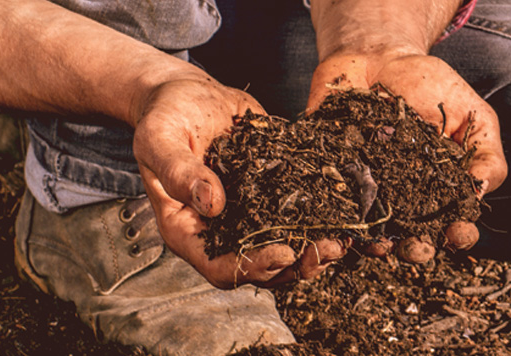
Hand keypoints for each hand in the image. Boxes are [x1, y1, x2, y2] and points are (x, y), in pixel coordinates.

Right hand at [134, 79, 346, 287]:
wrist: (188, 94)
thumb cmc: (165, 118)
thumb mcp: (160, 139)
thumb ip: (179, 171)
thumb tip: (212, 204)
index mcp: (187, 229)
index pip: (220, 267)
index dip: (253, 266)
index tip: (284, 252)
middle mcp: (221, 231)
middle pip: (261, 269)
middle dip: (297, 265)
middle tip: (329, 249)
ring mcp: (249, 216)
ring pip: (286, 250)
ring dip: (315, 251)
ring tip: (343, 240)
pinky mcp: (273, 195)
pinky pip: (299, 216)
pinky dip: (324, 220)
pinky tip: (350, 212)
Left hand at [308, 52, 508, 261]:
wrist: (377, 56)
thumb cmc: (431, 86)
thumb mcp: (472, 114)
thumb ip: (485, 153)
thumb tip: (481, 192)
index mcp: (443, 190)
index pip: (455, 222)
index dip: (459, 234)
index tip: (459, 234)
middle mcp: (406, 198)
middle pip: (413, 237)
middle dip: (417, 249)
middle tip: (417, 248)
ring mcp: (368, 191)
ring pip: (372, 231)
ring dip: (376, 244)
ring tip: (379, 244)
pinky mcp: (334, 178)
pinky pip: (332, 204)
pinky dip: (334, 216)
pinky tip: (341, 222)